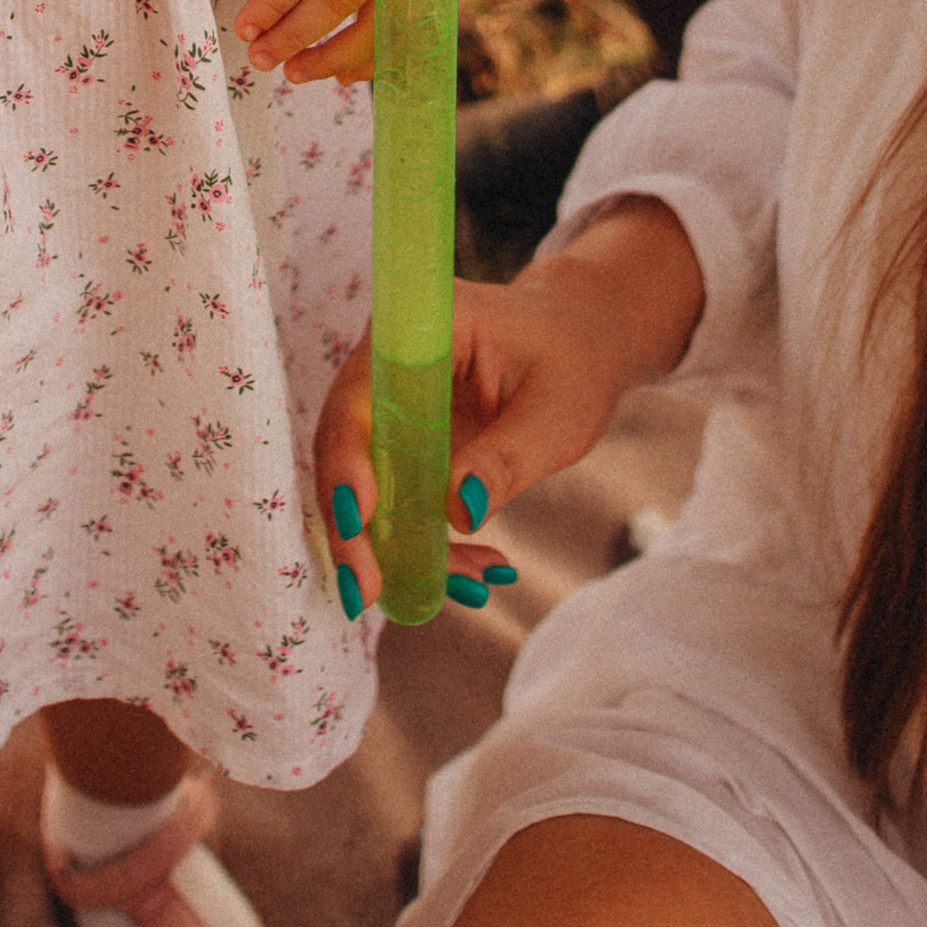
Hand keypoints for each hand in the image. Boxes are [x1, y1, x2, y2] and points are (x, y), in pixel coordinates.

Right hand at [315, 204, 704, 617]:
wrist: (580, 346)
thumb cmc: (572, 361)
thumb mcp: (555, 413)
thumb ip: (505, 458)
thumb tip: (456, 513)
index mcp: (417, 334)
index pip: (362, 398)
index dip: (348, 457)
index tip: (360, 515)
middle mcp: (388, 369)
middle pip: (346, 449)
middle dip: (353, 526)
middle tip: (367, 592)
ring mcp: (394, 411)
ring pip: (366, 487)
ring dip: (393, 549)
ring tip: (461, 592)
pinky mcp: (407, 447)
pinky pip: (399, 504)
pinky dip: (429, 547)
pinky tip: (480, 572)